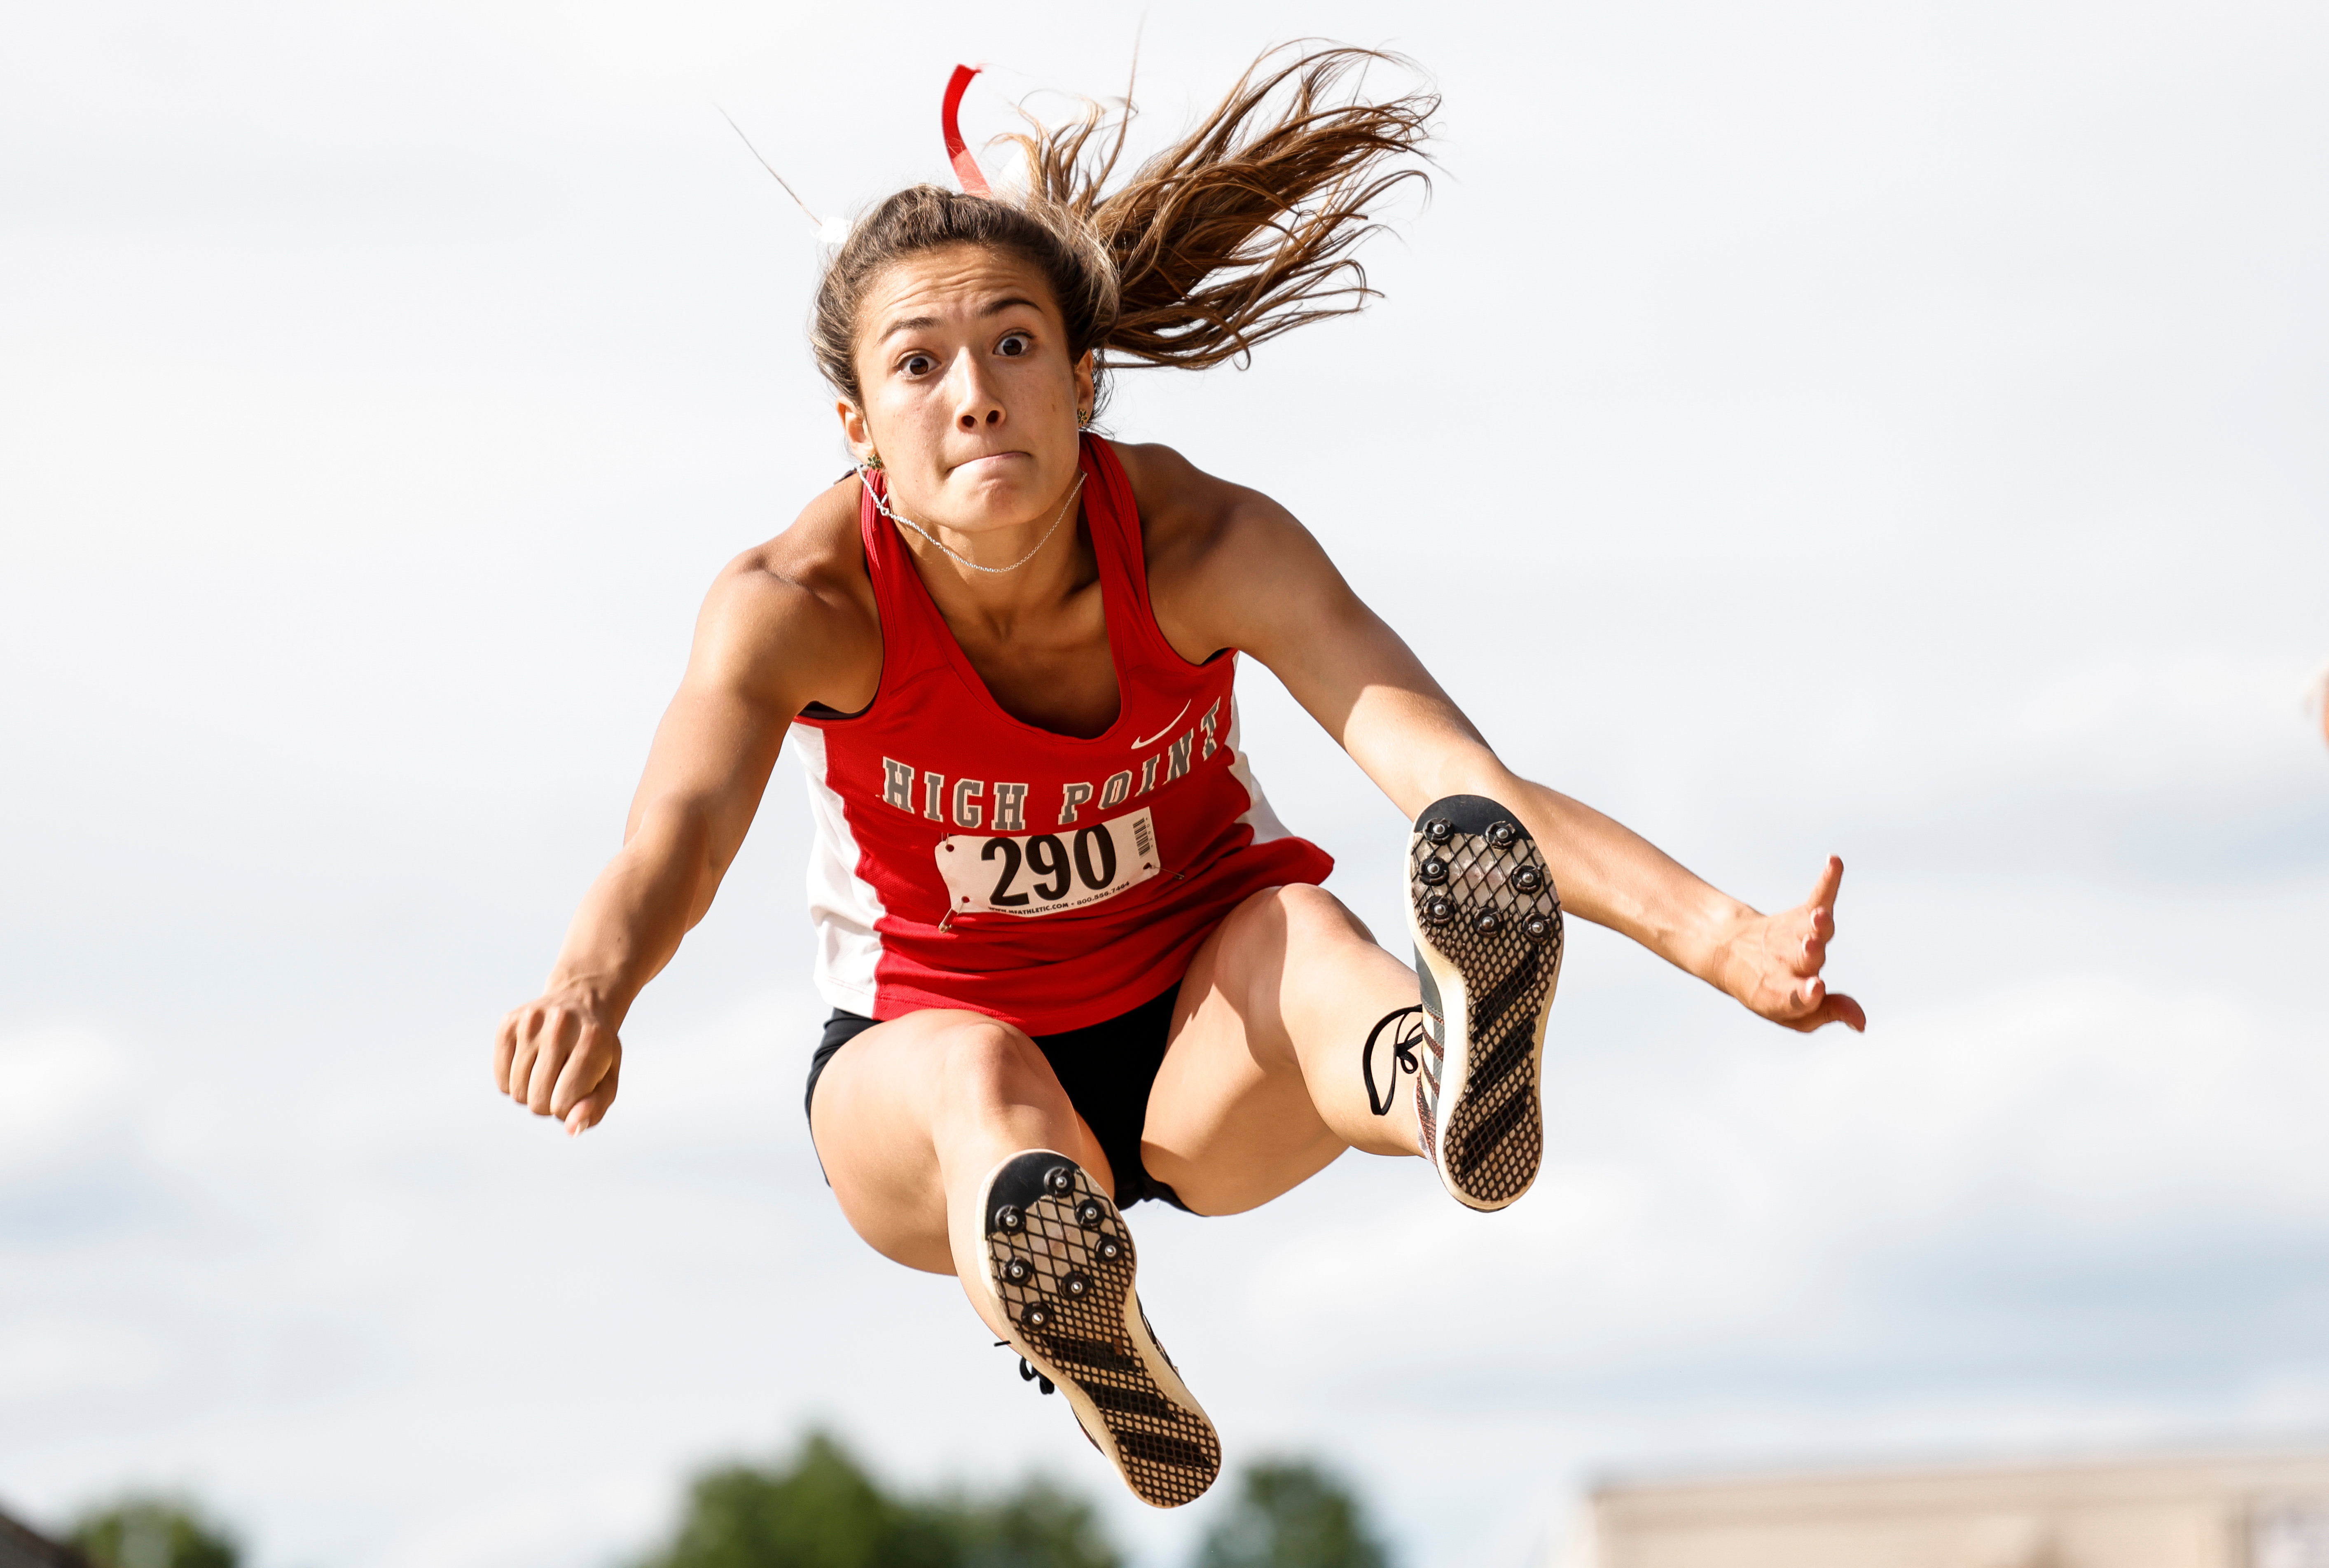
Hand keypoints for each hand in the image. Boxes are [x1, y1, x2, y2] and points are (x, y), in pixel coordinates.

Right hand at [494, 991, 622, 1133]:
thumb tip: (571, 1129)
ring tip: (547, 1073)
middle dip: (548, 1104)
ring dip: (531, 1094)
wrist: (582, 1001)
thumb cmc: (597, 1050)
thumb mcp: (608, 1078)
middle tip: (560, 1083)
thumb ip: (595, 1108)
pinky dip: (513, 1082)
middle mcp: (560, 1025)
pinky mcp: (508, 1021)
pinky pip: (501, 1077)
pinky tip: (531, 1065)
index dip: (568, 1109)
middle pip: (537, 1101)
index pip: (563, 1103)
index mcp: (592, 1040)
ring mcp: (531, 1020)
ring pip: (516, 1092)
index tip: (576, 1093)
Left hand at [1719, 856, 1865, 1033]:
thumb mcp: (1795, 1014)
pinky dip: (1828, 880)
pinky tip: (1835, 862)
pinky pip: (1817, 897)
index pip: (1795, 997)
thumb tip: (1862, 1023)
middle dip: (1809, 953)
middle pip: (1803, 958)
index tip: (1815, 988)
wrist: (1731, 953)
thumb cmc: (1772, 991)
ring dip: (1817, 923)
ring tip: (1821, 914)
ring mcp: (1795, 938)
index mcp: (1782, 994)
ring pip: (1808, 930)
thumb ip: (1828, 1013)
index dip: (1806, 995)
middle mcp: (1789, 964)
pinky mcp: (1801, 917)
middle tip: (1811, 945)